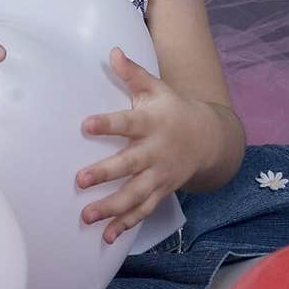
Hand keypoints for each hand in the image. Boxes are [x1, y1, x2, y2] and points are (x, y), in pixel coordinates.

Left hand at [76, 46, 223, 244]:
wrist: (208, 138)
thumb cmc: (173, 109)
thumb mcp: (157, 88)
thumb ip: (133, 74)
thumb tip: (113, 51)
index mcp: (152, 123)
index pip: (127, 123)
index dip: (107, 124)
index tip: (85, 124)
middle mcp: (156, 152)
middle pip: (129, 164)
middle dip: (105, 173)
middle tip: (80, 179)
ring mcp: (159, 175)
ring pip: (135, 195)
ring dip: (112, 207)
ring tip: (87, 216)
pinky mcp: (161, 191)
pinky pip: (143, 211)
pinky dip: (126, 225)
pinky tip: (107, 237)